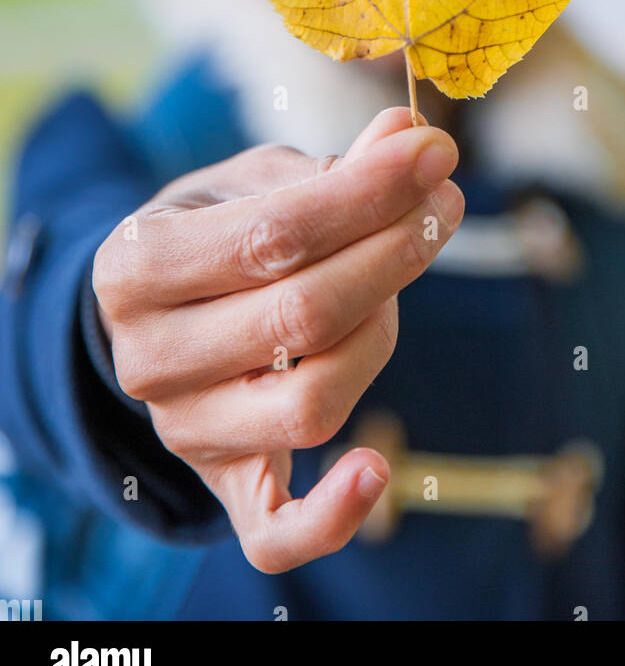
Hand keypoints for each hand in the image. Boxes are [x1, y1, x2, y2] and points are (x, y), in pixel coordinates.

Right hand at [92, 107, 462, 572]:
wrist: (157, 316)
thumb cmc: (214, 232)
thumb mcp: (252, 182)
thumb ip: (330, 168)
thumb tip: (406, 133)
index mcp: (138, 265)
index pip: (273, 236)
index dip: (368, 194)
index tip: (436, 155)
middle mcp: (150, 358)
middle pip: (302, 317)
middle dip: (394, 252)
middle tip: (445, 203)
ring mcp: (185, 431)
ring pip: (313, 402)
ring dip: (383, 332)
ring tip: (399, 278)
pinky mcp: (225, 486)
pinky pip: (275, 531)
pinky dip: (331, 514)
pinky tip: (379, 471)